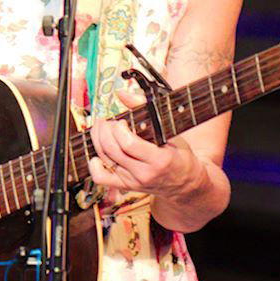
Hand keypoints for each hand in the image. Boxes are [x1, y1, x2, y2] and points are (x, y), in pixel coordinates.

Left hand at [87, 81, 200, 201]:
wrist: (185, 183)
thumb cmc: (179, 155)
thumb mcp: (170, 131)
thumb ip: (146, 110)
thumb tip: (122, 94)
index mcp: (160, 159)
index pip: (128, 144)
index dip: (118, 128)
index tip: (121, 120)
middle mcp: (144, 173)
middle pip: (112, 150)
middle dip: (104, 130)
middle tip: (106, 121)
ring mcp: (133, 181)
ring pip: (104, 159)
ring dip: (97, 140)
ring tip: (101, 129)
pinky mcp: (125, 186)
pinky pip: (101, 178)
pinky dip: (94, 165)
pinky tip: (98, 154)